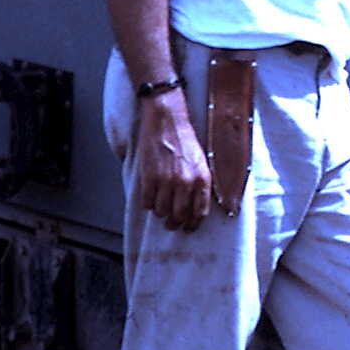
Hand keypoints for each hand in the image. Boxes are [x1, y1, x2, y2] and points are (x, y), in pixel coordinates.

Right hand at [138, 92, 212, 231]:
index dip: (192, 224)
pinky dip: (148, 204)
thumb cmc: (184, 139)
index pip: (199, 213)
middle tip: (171, 223)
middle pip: (179, 216)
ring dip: (160, 213)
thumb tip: (197, 207)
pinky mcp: (149, 177)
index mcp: (202, 179)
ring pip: (161, 212)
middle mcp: (186, 182)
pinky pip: (147, 203)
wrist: (167, 121)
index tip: (188, 228)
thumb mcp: (202, 161)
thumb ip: (201, 184)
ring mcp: (167, 181)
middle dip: (174, 223)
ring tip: (160, 207)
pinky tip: (150, 197)